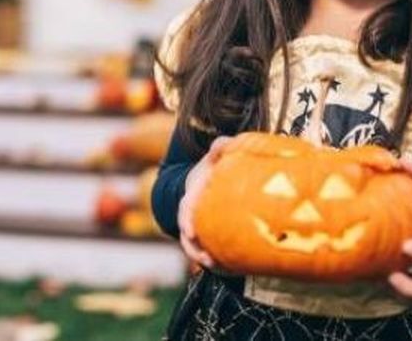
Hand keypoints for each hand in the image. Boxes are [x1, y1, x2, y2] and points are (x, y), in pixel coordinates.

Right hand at [177, 135, 231, 270]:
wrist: (207, 183)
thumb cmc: (212, 170)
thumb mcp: (214, 157)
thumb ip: (220, 148)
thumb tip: (225, 143)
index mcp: (191, 196)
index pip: (186, 209)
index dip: (187, 221)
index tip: (191, 231)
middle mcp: (190, 215)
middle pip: (187, 235)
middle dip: (194, 248)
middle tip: (207, 259)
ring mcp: (195, 228)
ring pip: (193, 248)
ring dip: (202, 258)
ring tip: (215, 267)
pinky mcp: (205, 238)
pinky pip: (205, 252)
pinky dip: (212, 261)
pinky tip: (225, 268)